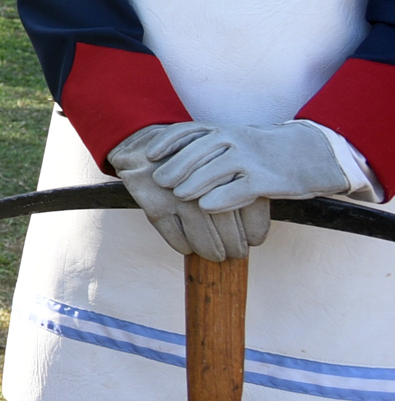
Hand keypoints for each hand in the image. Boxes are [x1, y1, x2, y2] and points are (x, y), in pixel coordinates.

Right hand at [110, 123, 269, 260]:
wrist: (144, 145)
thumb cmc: (190, 158)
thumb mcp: (217, 159)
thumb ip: (239, 184)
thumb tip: (256, 223)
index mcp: (225, 169)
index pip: (251, 211)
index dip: (255, 232)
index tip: (253, 240)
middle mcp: (203, 183)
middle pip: (228, 229)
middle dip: (235, 247)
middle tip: (236, 253)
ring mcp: (176, 196)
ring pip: (202, 239)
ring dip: (211, 252)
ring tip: (215, 254)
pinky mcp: (154, 206)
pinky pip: (176, 238)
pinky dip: (185, 247)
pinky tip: (189, 246)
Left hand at [153, 120, 354, 211]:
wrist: (312, 154)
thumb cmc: (266, 150)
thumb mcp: (237, 139)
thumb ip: (210, 146)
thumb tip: (174, 159)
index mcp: (224, 130)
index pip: (187, 131)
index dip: (165, 142)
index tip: (149, 155)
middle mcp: (234, 140)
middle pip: (195, 152)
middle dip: (175, 166)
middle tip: (159, 181)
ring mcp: (250, 159)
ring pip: (213, 170)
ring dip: (193, 183)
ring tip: (179, 195)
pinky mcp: (265, 179)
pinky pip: (238, 190)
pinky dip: (220, 199)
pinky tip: (206, 207)